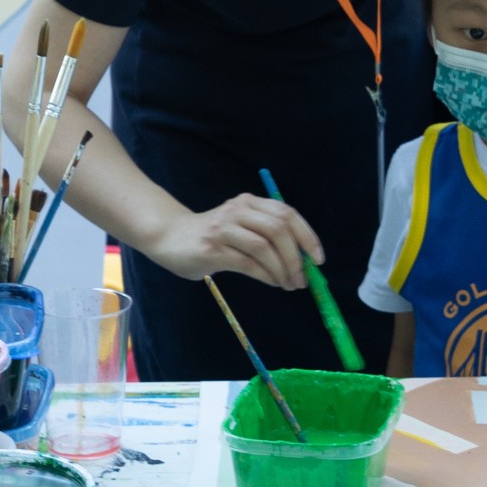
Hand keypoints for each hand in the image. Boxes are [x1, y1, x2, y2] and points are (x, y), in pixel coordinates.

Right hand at [143, 195, 324, 290]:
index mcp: (249, 202)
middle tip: (302, 279)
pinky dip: (267, 276)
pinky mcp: (212, 249)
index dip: (307, 236)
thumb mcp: (240, 226)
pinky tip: (273, 283)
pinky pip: (248, 263)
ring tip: (288, 284)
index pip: (287, 214)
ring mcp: (223, 229)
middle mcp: (237, 210)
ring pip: (265, 247)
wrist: (168, 236)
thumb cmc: (212, 236)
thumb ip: (267, 235)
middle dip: (297, 257)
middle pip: (279, 229)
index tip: (318, 260)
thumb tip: (303, 261)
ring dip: (283, 270)